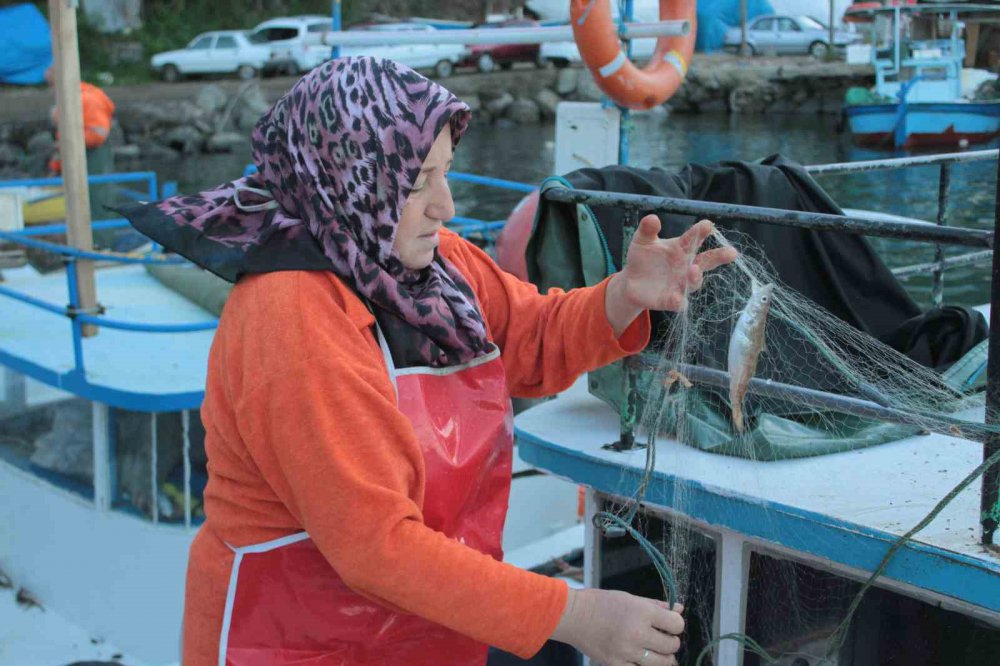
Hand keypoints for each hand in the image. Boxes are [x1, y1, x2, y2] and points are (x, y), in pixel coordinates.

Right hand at [551, 588, 684, 665]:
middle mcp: (637, 632)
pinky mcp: (616, 664)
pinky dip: (643, 665)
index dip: (676, 624)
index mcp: (642, 612)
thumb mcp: (631, 598)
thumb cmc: (602, 604)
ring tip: (654, 651)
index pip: (677, 624)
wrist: (574, 616)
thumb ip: (657, 605)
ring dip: (663, 658)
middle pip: (672, 646)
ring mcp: (626, 651)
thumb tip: (679, 608)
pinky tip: (639, 659)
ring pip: (662, 663)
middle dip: (671, 642)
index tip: (669, 625)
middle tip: (661, 638)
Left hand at [605, 216, 737, 335]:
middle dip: (719, 256)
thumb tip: (652, 218)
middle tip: (732, 252)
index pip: (694, 238)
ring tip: (694, 270)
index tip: (707, 225)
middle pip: (706, 261)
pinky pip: (678, 302)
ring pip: (694, 282)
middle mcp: (686, 266)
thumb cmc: (642, 257)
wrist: (630, 282)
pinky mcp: (670, 300)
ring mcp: (680, 284)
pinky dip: (678, 300)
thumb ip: (647, 230)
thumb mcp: (642, 240)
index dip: (701, 231)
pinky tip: (676, 298)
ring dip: (696, 277)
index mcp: (681, 248)